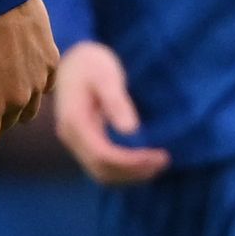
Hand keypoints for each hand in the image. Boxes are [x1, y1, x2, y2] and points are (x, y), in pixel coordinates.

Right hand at [50, 41, 170, 184]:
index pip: (103, 155)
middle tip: (164, 160)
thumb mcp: (105, 75)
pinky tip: (143, 160)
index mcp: (74, 121)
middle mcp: (71, 136)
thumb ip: (116, 101)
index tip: (159, 155)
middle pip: (102, 169)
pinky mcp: (83, 142)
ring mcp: (75, 141)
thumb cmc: (91, 63)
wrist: (72, 61)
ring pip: (102, 172)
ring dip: (130, 174)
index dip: (132, 162)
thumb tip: (131, 130)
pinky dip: (123, 169)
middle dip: (134, 171)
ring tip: (157, 163)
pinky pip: (102, 165)